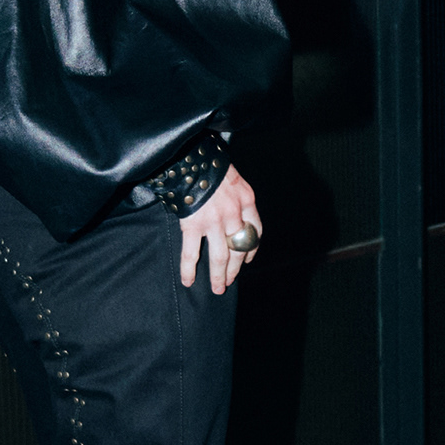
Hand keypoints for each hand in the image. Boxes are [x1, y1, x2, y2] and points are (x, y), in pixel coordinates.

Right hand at [179, 165, 259, 294]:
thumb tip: (233, 213)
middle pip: (240, 249)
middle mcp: (234, 214)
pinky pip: (191, 253)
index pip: (256, 231)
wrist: (191, 156)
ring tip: (217, 288)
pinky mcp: (193, 224)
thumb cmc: (210, 164)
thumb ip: (236, 197)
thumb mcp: (233, 178)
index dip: (252, 249)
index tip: (248, 259)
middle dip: (235, 269)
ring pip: (220, 256)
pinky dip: (189, 269)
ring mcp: (214, 221)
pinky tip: (188, 280)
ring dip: (219, 275)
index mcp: (246, 201)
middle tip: (228, 282)